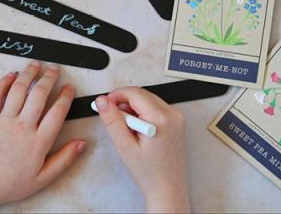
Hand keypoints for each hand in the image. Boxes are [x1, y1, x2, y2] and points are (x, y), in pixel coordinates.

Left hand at [0, 61, 85, 212]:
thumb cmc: (8, 183)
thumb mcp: (43, 178)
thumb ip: (64, 159)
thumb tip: (81, 145)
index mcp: (38, 141)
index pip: (57, 111)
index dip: (66, 96)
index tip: (70, 88)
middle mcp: (22, 127)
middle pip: (39, 94)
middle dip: (49, 77)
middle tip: (55, 69)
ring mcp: (5, 121)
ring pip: (19, 90)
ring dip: (29, 74)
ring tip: (36, 65)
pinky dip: (3, 83)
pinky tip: (11, 75)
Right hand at [95, 87, 189, 213]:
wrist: (167, 188)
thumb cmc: (149, 173)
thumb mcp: (125, 147)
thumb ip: (112, 121)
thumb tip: (103, 102)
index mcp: (160, 119)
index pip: (135, 93)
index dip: (117, 95)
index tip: (105, 103)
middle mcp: (172, 114)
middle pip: (142, 94)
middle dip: (125, 102)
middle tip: (113, 117)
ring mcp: (176, 116)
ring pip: (149, 99)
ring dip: (134, 107)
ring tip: (128, 129)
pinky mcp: (177, 120)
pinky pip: (157, 107)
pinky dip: (144, 112)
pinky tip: (139, 129)